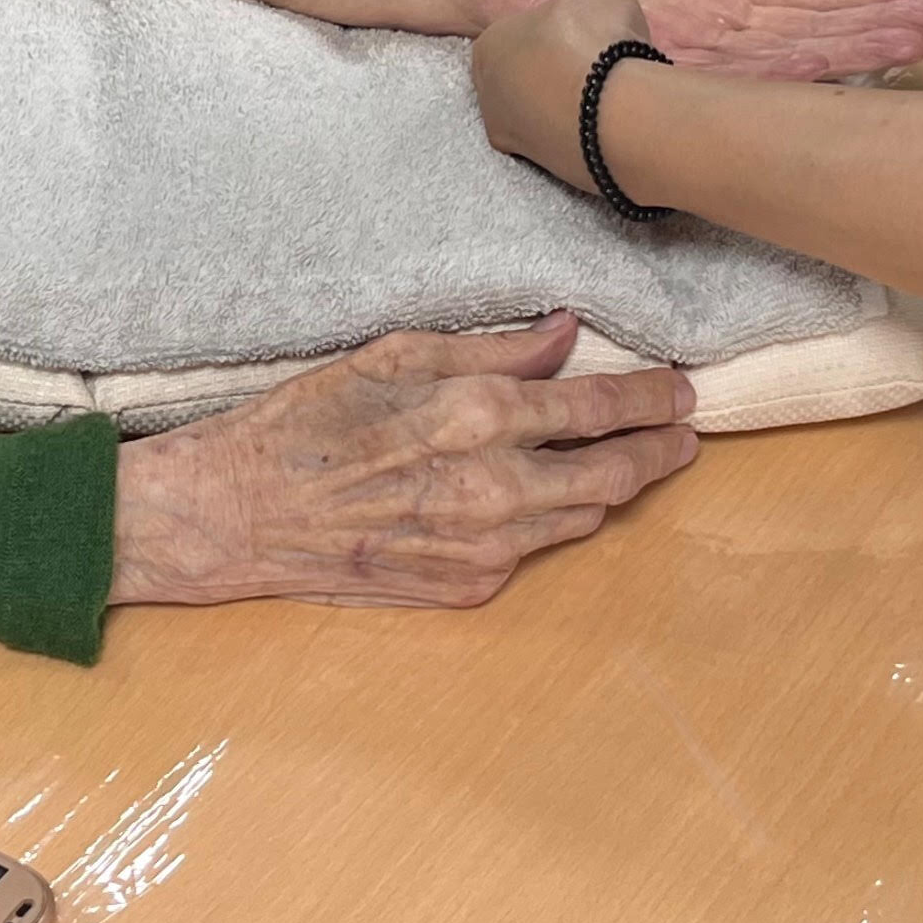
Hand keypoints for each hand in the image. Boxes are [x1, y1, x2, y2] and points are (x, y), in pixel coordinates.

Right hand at [110, 314, 698, 605]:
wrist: (237, 517)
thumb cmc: (303, 424)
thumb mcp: (391, 355)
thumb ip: (489, 348)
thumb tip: (564, 333)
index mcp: (476, 417)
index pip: (598, 406)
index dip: (652, 397)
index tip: (681, 389)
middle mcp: (493, 489)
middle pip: (615, 474)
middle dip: (660, 451)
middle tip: (685, 434)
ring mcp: (483, 549)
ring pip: (583, 517)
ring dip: (611, 487)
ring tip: (625, 460)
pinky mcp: (466, 589)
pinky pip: (532, 550)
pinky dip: (547, 520)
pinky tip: (538, 498)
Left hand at [468, 0, 652, 197]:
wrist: (617, 120)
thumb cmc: (593, 42)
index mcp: (488, 49)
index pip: (514, 31)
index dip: (550, 27)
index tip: (581, 25)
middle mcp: (491, 98)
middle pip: (526, 74)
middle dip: (557, 65)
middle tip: (597, 55)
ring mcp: (518, 139)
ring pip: (543, 110)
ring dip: (571, 99)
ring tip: (610, 86)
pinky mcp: (548, 171)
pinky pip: (565, 140)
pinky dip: (584, 128)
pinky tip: (613, 116)